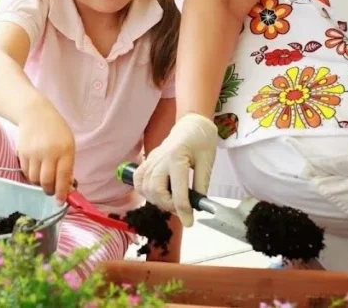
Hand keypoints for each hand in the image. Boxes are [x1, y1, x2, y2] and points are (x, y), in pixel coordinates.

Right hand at [16, 100, 74, 203]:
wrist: (34, 113)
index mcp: (65, 150)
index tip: (60, 201)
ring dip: (39, 183)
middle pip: (46, 182)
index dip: (61, 192)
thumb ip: (67, 164)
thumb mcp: (68, 144)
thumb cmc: (56, 130)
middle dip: (49, 191)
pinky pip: (26, 172)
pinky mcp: (22, 153)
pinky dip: (31, 175)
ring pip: (34, 179)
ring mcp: (34, 153)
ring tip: (43, 177)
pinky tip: (35, 169)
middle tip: (51, 191)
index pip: (63, 176)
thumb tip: (65, 187)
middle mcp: (49, 152)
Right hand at [133, 112, 217, 226]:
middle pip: (156, 191)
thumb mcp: (208, 162)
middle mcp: (160, 159)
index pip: (178, 192)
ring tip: (172, 202)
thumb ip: (202, 185)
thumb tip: (199, 206)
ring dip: (157, 200)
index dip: (184, 211)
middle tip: (182, 210)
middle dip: (168, 206)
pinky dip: (144, 191)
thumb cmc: (202, 140)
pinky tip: (156, 194)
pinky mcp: (148, 160)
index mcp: (177, 158)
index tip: (189, 222)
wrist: (192, 124)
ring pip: (145, 187)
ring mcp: (152, 159)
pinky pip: (139, 179)